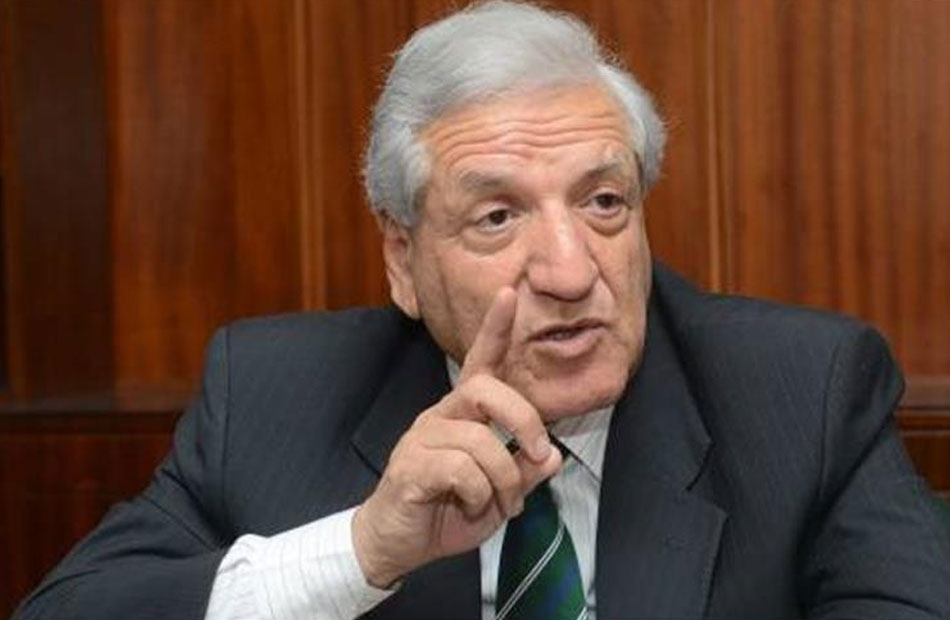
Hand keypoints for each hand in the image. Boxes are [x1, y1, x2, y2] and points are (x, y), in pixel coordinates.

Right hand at [352, 287, 562, 586]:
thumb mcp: (499, 496)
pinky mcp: (410, 466)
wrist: (396, 546)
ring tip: (500, 505)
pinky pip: (462, 470)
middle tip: (540, 454)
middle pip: (485, 389)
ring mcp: (422, 439)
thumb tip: (553, 456)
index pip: (480, 363)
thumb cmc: (447, 513)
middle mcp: (439, 417)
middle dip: (523, 420)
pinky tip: (471, 507)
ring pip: (481, 442)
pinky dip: (480, 495)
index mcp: (461, 415)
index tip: (508, 294)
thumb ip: (524, 473)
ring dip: (505, 481)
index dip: (494, 329)